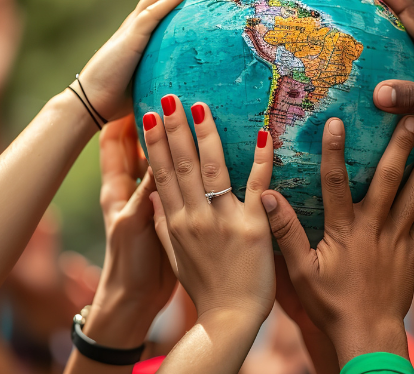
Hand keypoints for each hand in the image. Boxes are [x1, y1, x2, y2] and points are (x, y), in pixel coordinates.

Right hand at [74, 0, 219, 121]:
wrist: (89, 104)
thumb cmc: (116, 99)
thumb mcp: (148, 82)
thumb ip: (164, 76)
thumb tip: (189, 87)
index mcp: (140, 34)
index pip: (164, 3)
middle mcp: (136, 26)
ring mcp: (131, 30)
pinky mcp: (129, 40)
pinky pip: (150, 15)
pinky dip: (167, 1)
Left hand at [83, 115, 175, 347]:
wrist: (137, 301)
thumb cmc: (130, 265)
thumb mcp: (136, 225)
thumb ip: (147, 192)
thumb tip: (157, 158)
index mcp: (118, 189)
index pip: (113, 141)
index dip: (122, 118)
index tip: (138, 93)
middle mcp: (131, 193)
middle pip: (137, 148)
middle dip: (153, 124)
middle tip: (170, 96)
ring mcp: (151, 205)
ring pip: (159, 165)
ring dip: (169, 143)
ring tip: (185, 118)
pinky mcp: (169, 220)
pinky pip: (175, 186)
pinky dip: (183, 171)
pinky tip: (203, 160)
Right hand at [144, 97, 274, 321]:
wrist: (228, 318)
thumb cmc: (203, 287)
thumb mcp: (174, 255)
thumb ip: (162, 221)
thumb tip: (152, 192)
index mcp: (175, 222)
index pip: (161, 174)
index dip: (155, 143)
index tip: (149, 115)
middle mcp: (195, 217)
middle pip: (182, 165)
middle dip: (174, 129)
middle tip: (169, 96)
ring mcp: (224, 221)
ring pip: (212, 169)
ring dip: (205, 135)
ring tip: (200, 107)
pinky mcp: (254, 228)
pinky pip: (259, 186)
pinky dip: (261, 159)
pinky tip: (264, 133)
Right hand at [262, 116, 413, 366]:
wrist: (368, 336)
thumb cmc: (330, 304)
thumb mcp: (300, 271)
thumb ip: (285, 232)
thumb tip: (266, 197)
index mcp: (345, 231)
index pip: (337, 183)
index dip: (334, 151)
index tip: (336, 122)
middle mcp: (375, 229)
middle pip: (390, 180)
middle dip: (399, 145)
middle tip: (412, 114)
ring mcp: (398, 240)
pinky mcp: (413, 252)